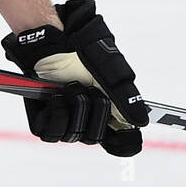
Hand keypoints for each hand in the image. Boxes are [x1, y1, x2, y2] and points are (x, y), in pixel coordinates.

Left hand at [1, 0, 148, 155]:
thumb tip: (142, 122)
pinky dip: (56, 112)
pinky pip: (50, 134)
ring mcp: (65, 122)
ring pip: (73, 136)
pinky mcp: (43, 120)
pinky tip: (56, 96)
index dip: (124, 143)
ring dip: (73, 107)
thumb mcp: (110, 72)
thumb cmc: (83, 53)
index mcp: (108, 113)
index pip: (122, 144)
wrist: (53, 42)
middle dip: (93, 110)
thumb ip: (127, 97)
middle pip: (95, 138)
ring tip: (69, 87)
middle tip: (89, 89)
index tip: (125, 133)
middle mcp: (87, 121)